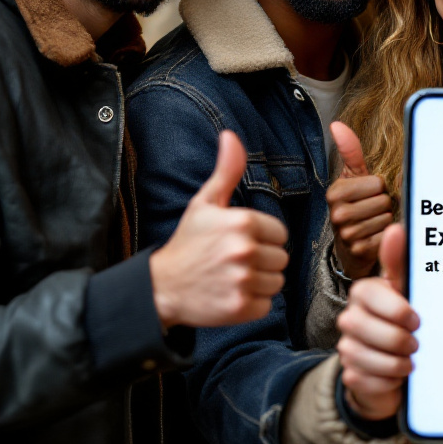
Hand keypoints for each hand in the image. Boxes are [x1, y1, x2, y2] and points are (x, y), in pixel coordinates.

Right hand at [149, 131, 289, 328]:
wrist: (161, 286)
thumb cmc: (188, 242)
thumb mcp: (206, 202)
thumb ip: (227, 171)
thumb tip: (230, 136)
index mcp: (242, 222)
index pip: (280, 233)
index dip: (263, 239)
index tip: (240, 242)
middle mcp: (244, 250)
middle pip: (281, 258)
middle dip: (263, 261)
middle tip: (235, 261)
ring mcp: (242, 280)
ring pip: (277, 282)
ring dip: (260, 282)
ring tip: (233, 277)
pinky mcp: (240, 307)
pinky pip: (267, 304)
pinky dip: (253, 303)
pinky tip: (231, 294)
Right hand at [326, 122, 393, 280]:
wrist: (350, 246)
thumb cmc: (355, 205)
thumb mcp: (353, 177)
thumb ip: (350, 151)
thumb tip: (337, 124)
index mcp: (335, 192)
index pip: (377, 182)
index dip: (379, 187)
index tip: (368, 194)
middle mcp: (337, 213)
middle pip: (383, 201)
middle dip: (383, 205)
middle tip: (372, 210)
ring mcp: (347, 233)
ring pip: (386, 218)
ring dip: (385, 220)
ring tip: (373, 223)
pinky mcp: (358, 251)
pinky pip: (387, 236)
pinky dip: (386, 235)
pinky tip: (375, 237)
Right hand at [337, 224, 418, 420]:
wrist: (396, 361)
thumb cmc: (403, 319)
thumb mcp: (406, 290)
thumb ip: (399, 262)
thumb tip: (395, 229)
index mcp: (363, 293)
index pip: (369, 295)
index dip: (396, 310)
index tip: (416, 319)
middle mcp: (350, 318)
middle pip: (365, 329)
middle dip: (397, 340)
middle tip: (415, 343)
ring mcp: (347, 347)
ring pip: (364, 358)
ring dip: (395, 364)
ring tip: (409, 361)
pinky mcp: (351, 375)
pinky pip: (365, 381)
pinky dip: (387, 382)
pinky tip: (397, 376)